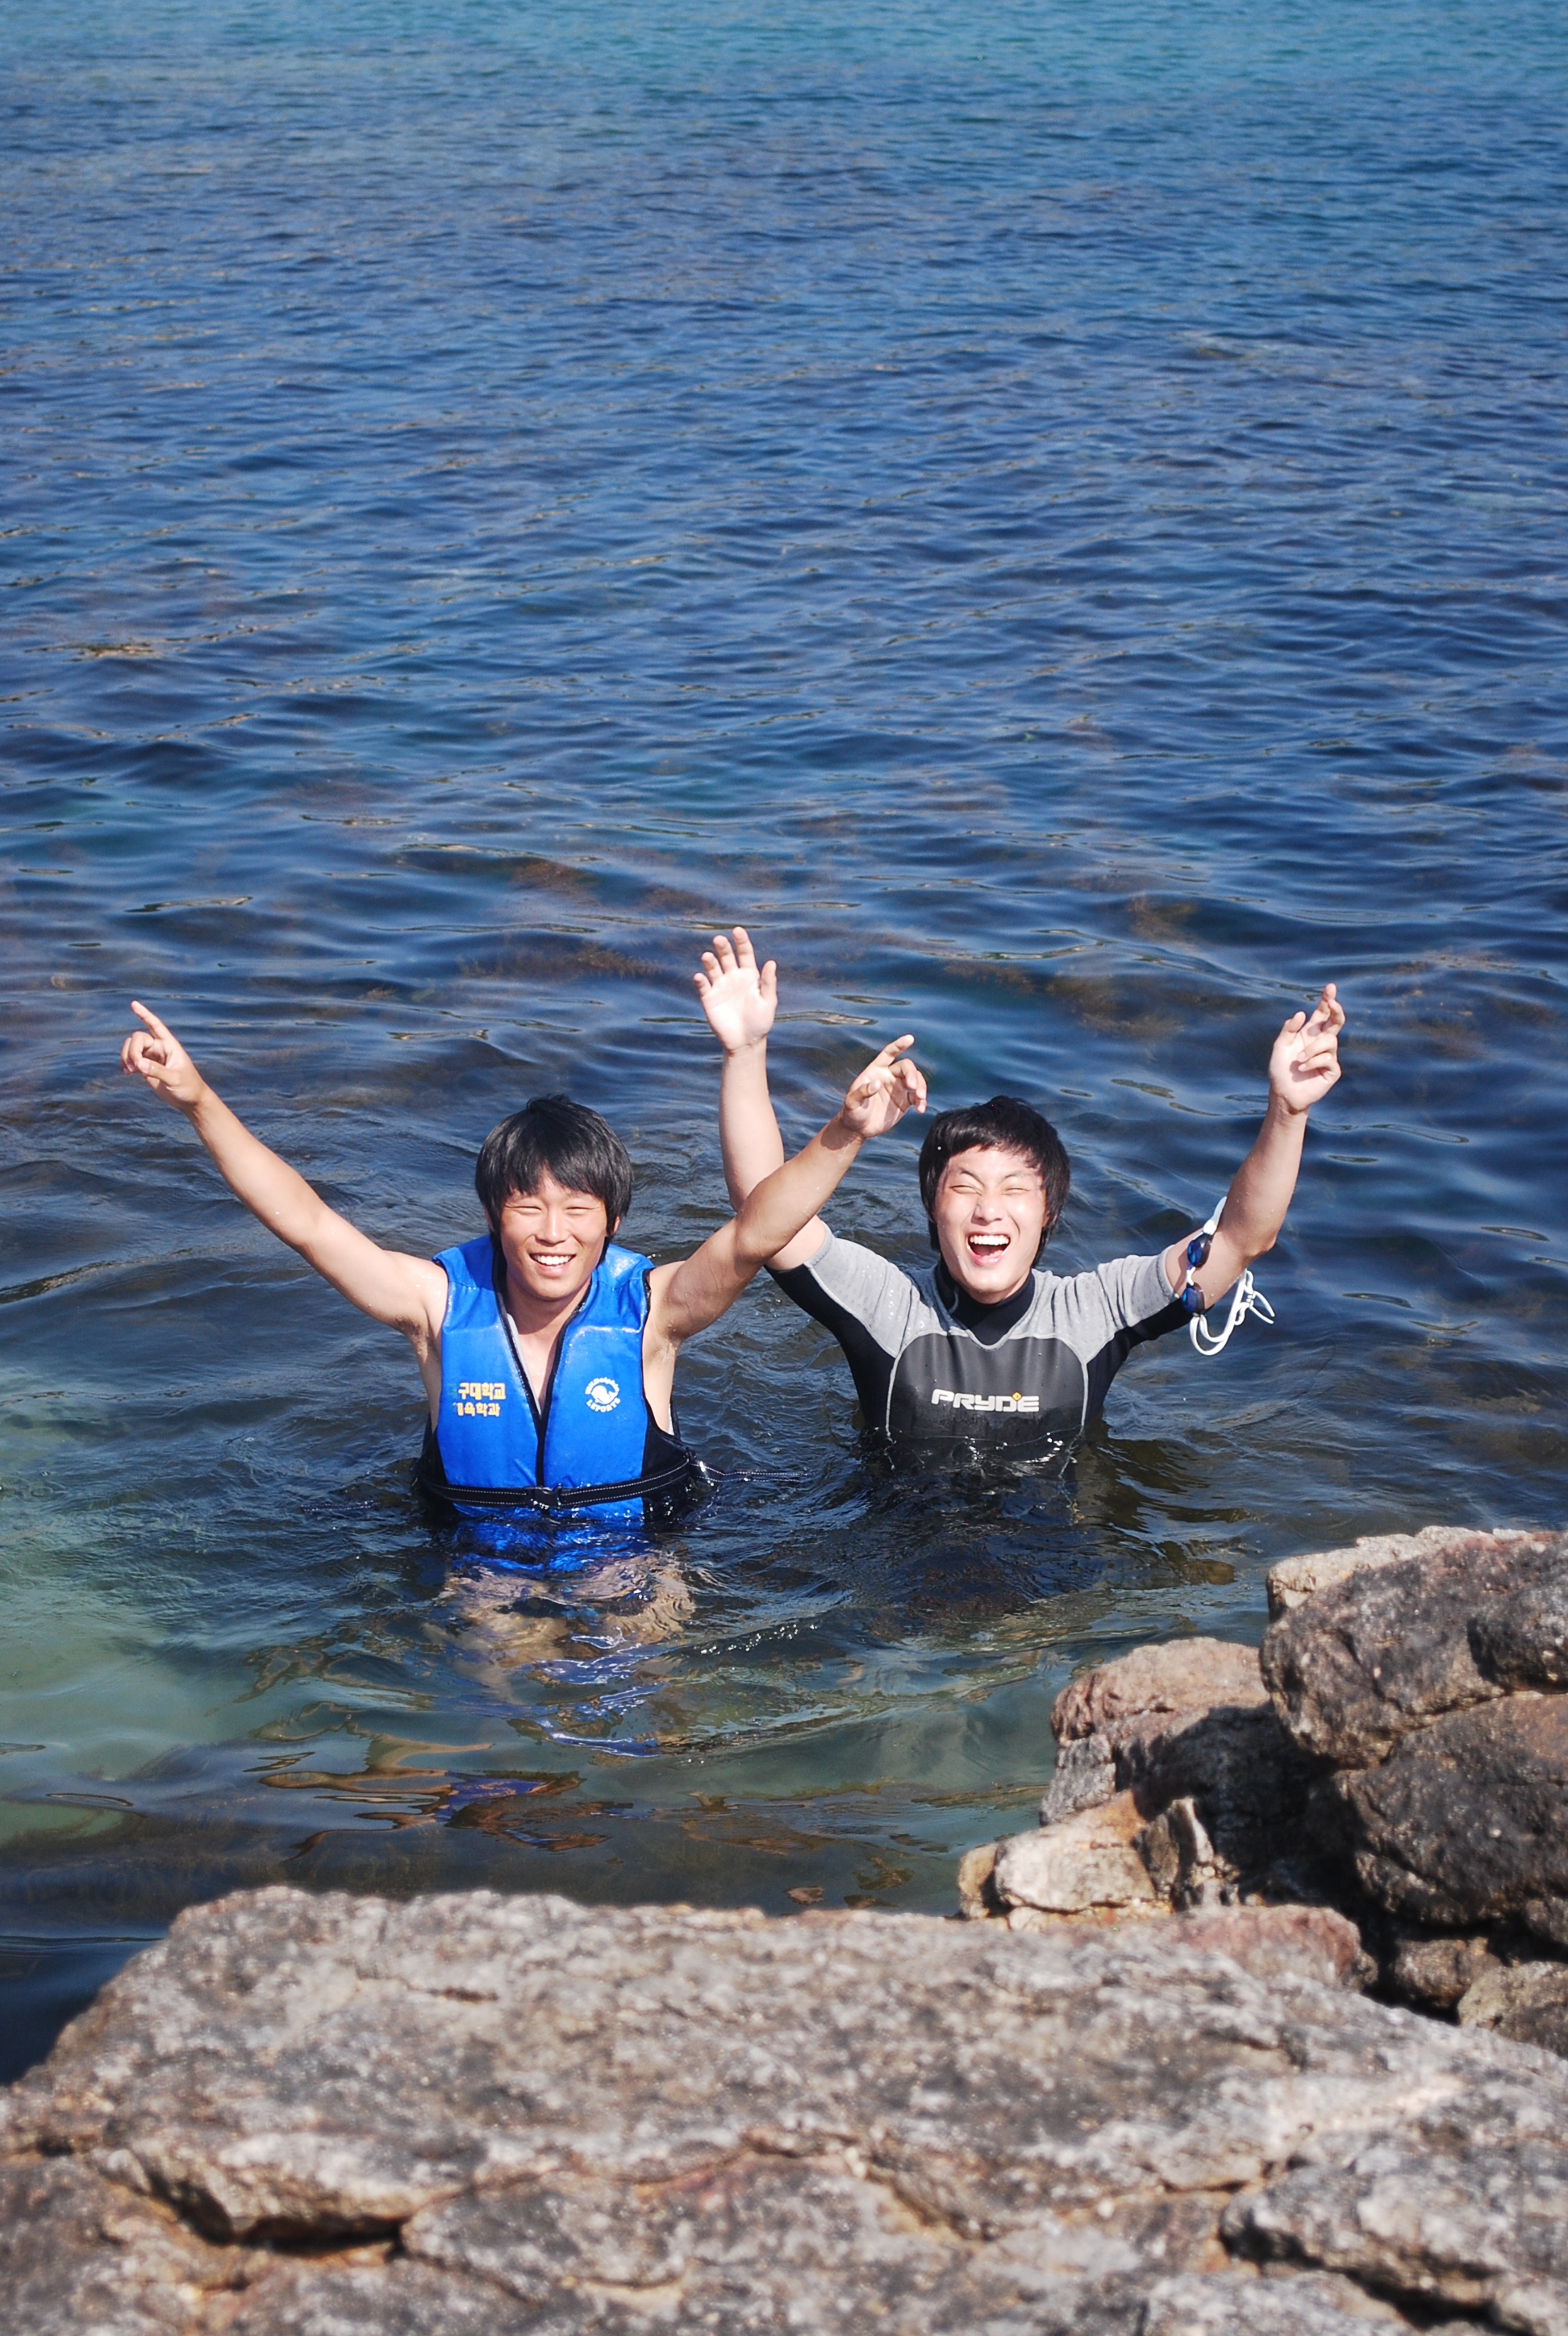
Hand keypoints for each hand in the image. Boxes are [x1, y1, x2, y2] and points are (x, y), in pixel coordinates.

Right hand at [120, 1001, 206, 1111]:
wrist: (188, 1100)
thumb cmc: (188, 1087)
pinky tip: (126, 1073)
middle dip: (132, 1050)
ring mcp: (151, 1057)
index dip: (145, 1015)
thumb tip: (139, 1064)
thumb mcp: (175, 1079)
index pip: (156, 1026)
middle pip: (138, 1038)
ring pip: (131, 1047)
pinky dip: (124, 1063)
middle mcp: (159, 1048)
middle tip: (135, 1067)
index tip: (133, 1004)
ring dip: (126, 1056)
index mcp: (170, 1045)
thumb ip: (157, 1071)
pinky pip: (129, 1059)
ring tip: (129, 1071)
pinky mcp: (145, 1067)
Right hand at [694, 926, 776, 1053]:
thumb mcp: (768, 1002)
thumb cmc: (760, 1022)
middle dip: (723, 947)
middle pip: (727, 957)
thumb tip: (771, 962)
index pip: (745, 953)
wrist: (746, 1042)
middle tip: (719, 940)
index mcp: (749, 975)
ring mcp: (720, 986)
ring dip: (710, 962)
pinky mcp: (709, 999)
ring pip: (713, 969)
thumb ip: (768, 983)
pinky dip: (701, 981)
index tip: (737, 931)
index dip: (741, 941)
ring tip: (707, 956)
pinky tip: (699, 976)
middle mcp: (733, 977)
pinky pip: (703, 986)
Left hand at [837, 1037, 926, 1139]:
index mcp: (876, 1070)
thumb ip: (862, 1092)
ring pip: (917, 1080)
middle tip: (913, 1087)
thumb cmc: (852, 1112)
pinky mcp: (905, 1101)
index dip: (899, 1045)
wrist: (858, 1129)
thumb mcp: (852, 1103)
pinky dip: (922, 1101)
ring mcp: (899, 1088)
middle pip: (906, 1067)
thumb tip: (877, 1083)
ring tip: (920, 1099)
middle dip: (912, 1074)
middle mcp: (889, 1076)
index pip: (889, 1054)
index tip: (910, 1039)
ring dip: (921, 1087)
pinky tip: (920, 1110)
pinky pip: (918, 1097)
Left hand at [1268, 983, 1344, 1114]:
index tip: (1330, 987)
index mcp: (1310, 1034)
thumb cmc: (1281, 1069)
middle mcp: (1321, 1042)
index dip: (1327, 1000)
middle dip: (1337, 1010)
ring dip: (1312, 1049)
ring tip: (1299, 1060)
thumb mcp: (1280, 1046)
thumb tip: (1302, 1013)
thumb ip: (1289, 1029)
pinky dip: (1312, 1062)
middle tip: (1333, 1003)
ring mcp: (1329, 1056)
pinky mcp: (1332, 1070)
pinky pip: (1327, 1058)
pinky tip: (1302, 1068)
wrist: (1283, 1092)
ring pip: (1329, 1041)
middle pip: (1336, 1022)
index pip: (1322, 1014)